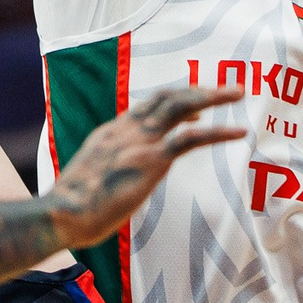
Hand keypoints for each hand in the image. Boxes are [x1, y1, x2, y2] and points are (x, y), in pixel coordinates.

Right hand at [43, 85, 245, 246]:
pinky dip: (219, 131)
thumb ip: (104, 176)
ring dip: (211, 95)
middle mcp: (126, 129)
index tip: (195, 110)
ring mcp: (139, 141)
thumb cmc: (70, 209)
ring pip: (180, 105)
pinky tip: (240, 132)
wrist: (63, 213)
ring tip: (237, 93)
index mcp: (110, 133)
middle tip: (224, 89)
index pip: (145, 108)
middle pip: (165, 97)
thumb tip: (111, 187)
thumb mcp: (87, 182)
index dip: (173, 102)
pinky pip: (192, 138)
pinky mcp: (151, 159)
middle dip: (196, 90)